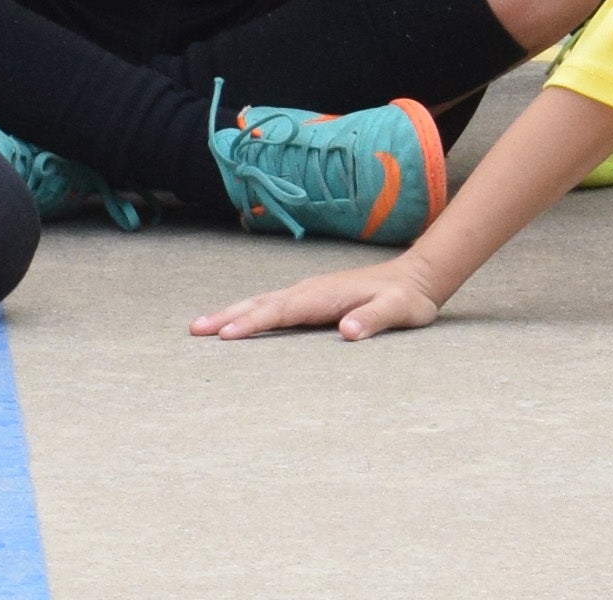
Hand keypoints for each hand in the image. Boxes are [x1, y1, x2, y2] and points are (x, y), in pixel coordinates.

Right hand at [193, 257, 446, 342]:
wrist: (417, 276)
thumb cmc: (408, 299)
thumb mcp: (399, 312)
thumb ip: (374, 320)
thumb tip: (346, 330)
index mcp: (324, 295)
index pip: (280, 311)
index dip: (252, 323)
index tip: (224, 335)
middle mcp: (311, 290)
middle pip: (261, 303)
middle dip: (227, 315)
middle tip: (194, 329)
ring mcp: (310, 291)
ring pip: (263, 301)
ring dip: (232, 312)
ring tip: (203, 325)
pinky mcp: (312, 297)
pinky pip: (273, 304)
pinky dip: (250, 311)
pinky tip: (238, 320)